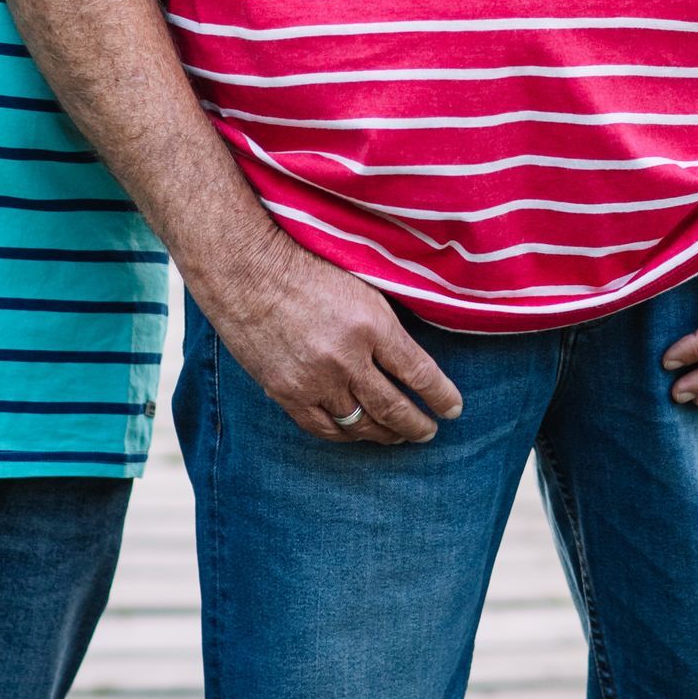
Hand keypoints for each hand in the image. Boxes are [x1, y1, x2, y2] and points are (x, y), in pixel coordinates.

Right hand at [197, 223, 463, 445]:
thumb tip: (414, 354)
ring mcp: (314, 380)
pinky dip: (346, 434)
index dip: (441, 396)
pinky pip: (324, 428)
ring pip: (360, 424)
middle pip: (393, 408)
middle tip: (431, 431)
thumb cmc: (305, 264)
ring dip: (385, 433)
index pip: (419, 373)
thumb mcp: (359, 282)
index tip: (453, 409)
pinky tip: (358, 432)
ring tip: (398, 435)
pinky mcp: (286, 392)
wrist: (245, 269)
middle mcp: (346, 358)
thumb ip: (386, 321)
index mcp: (370, 324)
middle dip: (418, 424)